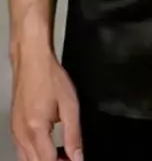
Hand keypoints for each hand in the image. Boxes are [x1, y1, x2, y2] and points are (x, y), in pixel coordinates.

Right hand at [10, 46, 82, 160]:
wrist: (32, 61)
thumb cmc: (49, 77)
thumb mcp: (70, 105)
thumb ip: (74, 135)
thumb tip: (78, 157)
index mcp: (36, 129)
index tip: (74, 160)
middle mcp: (22, 134)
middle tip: (70, 158)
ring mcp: (16, 132)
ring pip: (27, 160)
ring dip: (44, 160)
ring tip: (62, 155)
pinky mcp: (14, 128)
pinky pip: (22, 151)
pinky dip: (35, 155)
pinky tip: (48, 147)